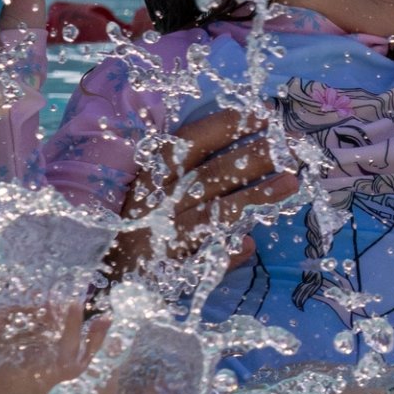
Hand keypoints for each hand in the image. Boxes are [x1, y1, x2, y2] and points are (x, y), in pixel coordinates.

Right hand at [101, 106, 294, 281]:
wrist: (100, 281)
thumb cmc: (135, 229)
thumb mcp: (154, 195)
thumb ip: (195, 177)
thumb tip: (234, 164)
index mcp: (152, 174)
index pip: (192, 141)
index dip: (228, 125)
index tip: (265, 113)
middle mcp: (156, 200)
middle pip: (213, 172)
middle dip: (256, 156)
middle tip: (294, 145)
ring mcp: (161, 234)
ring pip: (214, 212)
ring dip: (254, 197)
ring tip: (291, 182)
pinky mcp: (164, 268)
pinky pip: (202, 258)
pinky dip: (225, 253)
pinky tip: (248, 245)